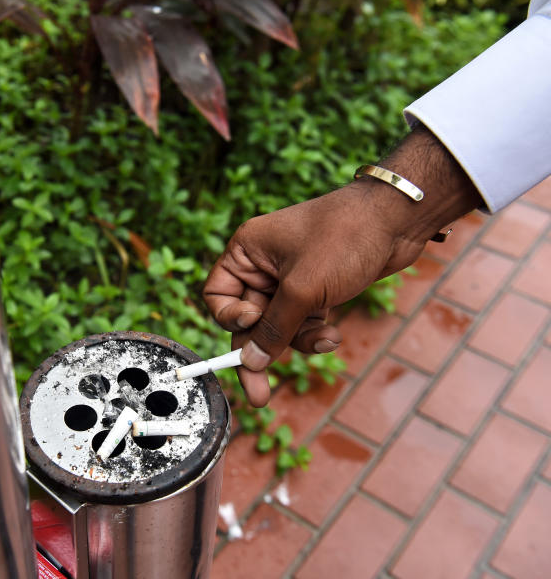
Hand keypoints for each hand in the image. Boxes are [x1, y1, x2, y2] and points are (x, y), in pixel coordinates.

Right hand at [205, 126, 482, 405]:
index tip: (251, 331)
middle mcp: (262, 264)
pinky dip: (315, 332)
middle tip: (259, 395)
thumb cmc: (344, 237)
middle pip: (248, 319)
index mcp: (246, 251)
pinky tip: (333, 334)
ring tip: (325, 340)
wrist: (397, 219)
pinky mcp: (315, 287)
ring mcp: (289, 277)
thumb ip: (274, 329)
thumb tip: (250, 362)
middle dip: (260, 352)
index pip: (217, 296)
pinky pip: (302, 321)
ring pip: (278, 325)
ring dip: (298, 340)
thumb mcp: (304, 289)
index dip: (231, 320)